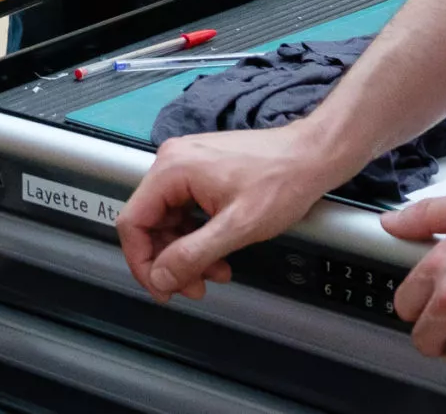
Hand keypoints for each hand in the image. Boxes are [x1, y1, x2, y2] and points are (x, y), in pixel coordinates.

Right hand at [116, 124, 349, 299]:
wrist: (312, 156)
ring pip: (170, 221)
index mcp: (172, 169)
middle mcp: (172, 162)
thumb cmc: (281, 183)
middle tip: (194, 288)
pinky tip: (219, 256)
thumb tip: (160, 278)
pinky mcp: (201, 172)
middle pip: (151, 223)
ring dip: (188, 253)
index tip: (162, 289)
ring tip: (216, 274)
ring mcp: (187, 165)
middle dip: (171, 261)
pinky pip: (186, 211)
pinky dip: (199, 238)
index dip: (142, 262)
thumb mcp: (236, 228)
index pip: (133, 222)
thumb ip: (192, 255)